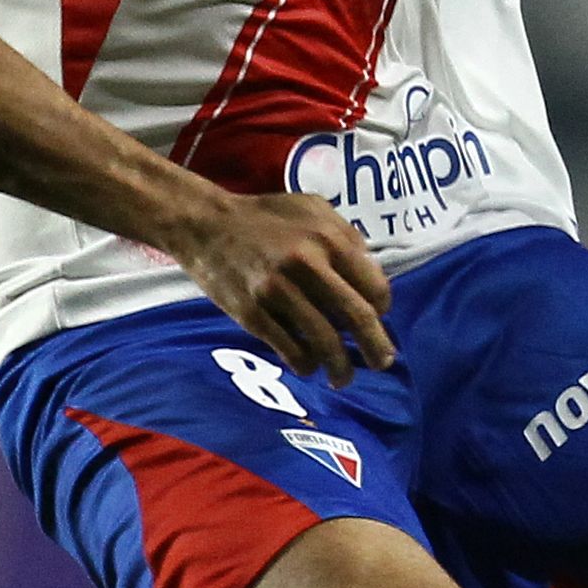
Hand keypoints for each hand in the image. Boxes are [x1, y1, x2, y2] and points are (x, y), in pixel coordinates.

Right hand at [172, 191, 397, 383]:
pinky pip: (291, 350)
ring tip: (343, 378)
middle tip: (381, 363)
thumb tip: (371, 275)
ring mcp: (278, 291)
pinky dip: (306, 365)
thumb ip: (346, 237)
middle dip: (376, 348)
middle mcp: (308, 264)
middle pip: (358, 318)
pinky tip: (309, 366)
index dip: (381, 310)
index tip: (376, 319)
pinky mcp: (253, 314)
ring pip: (325, 342)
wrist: (206, 224)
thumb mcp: (313, 209)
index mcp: (329, 239)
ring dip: (340, 368)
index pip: (375, 289)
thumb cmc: (265, 217)